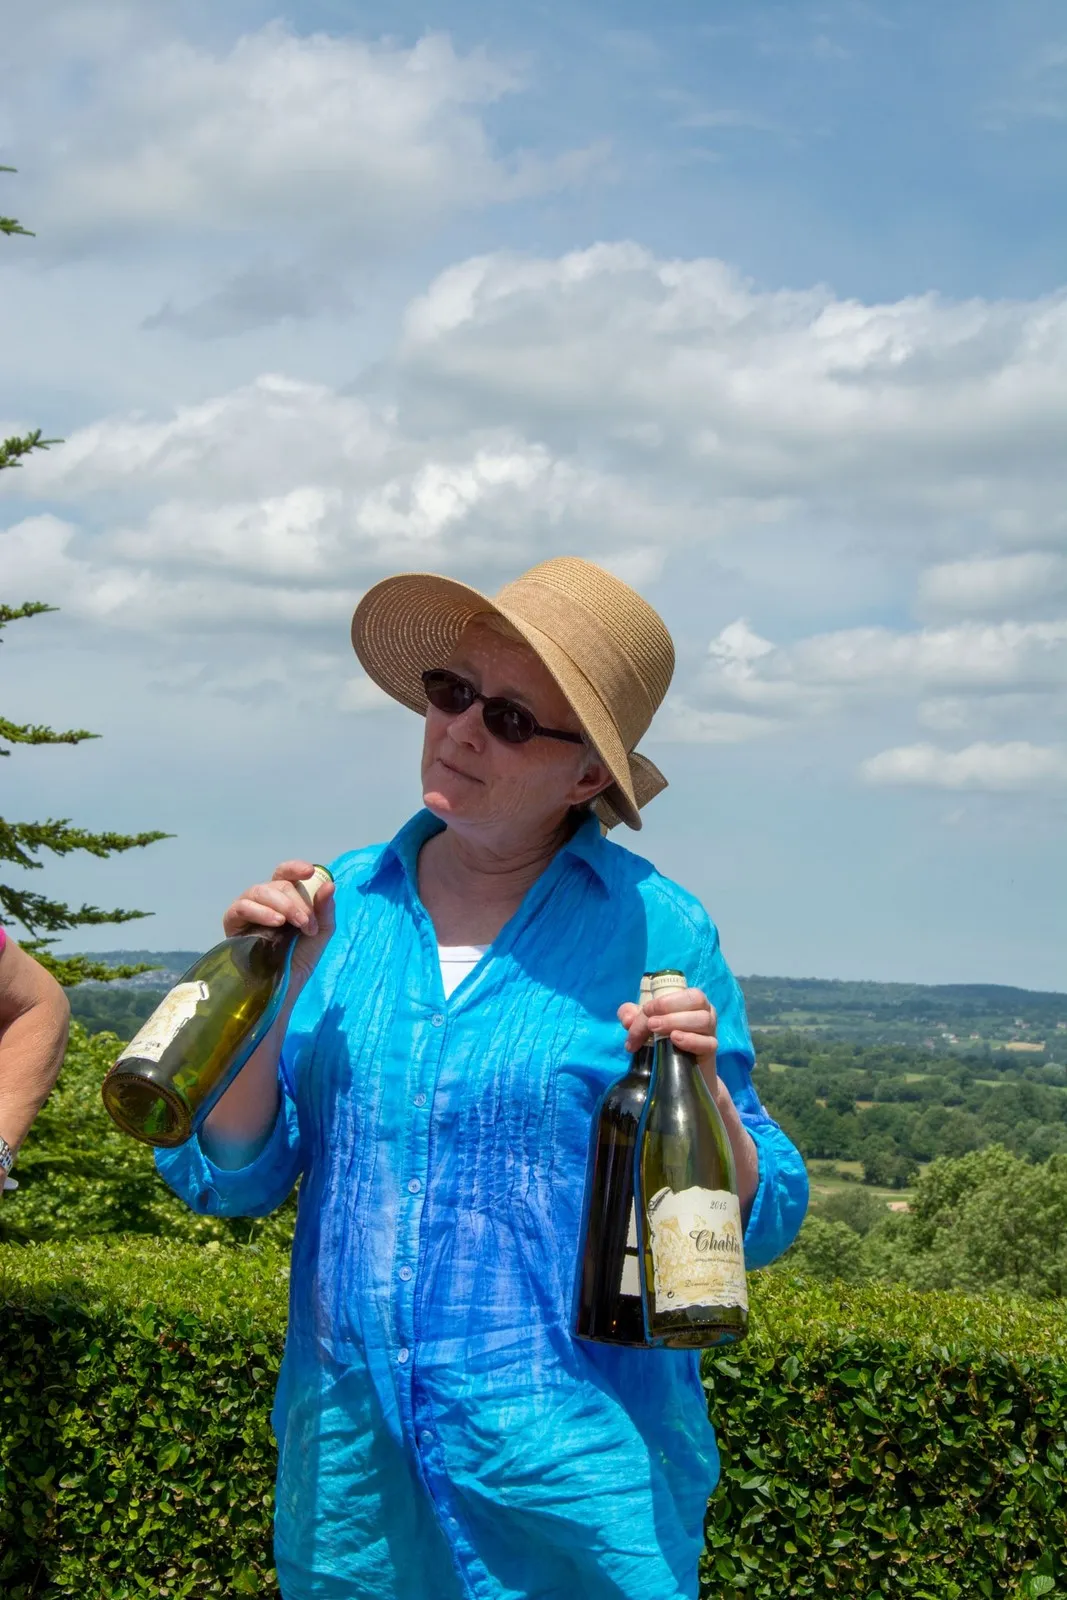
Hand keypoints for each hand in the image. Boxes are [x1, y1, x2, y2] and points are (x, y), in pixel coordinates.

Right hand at [223, 861, 335, 992]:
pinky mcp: (232, 923)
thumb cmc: (299, 959)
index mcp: (285, 899)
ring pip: (259, 891)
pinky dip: (260, 910)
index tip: (309, 871)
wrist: (283, 988)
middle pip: (277, 884)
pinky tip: (275, 922)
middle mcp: (265, 901)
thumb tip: (330, 885)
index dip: (295, 868)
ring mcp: (247, 911)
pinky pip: (241, 907)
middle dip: (297, 901)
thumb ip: (325, 910)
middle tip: (307, 923)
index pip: (286, 875)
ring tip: (295, 923)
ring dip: (282, 904)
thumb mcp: (319, 934)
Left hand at [617, 985, 718, 1085]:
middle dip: (669, 1008)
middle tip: (650, 1023)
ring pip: (702, 1019)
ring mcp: (710, 1031)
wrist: (681, 1073)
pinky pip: (707, 1042)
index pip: (680, 992)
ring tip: (657, 1031)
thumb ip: (632, 1016)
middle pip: (695, 1000)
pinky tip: (675, 1040)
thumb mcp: (645, 1026)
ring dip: (676, 1022)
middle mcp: (705, 1011)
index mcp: (690, 1001)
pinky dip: (691, 1039)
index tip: (645, 1012)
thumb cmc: (665, 1042)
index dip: (663, 1000)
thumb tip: (626, 1018)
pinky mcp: (711, 1050)